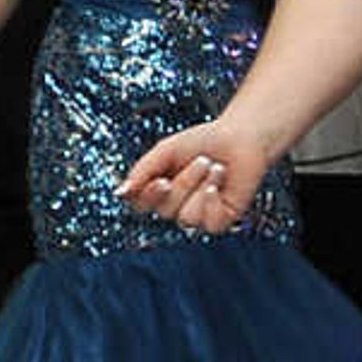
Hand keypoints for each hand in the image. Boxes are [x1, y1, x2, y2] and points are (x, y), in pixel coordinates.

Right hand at [118, 116, 278, 234]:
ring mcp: (197, 216)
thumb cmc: (202, 142)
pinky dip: (213, 201)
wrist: (241, 137)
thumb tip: (120, 193)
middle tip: (202, 160)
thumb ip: (142, 171)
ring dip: (202, 188)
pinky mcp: (219, 221)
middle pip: (165, 210)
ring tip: (216, 168)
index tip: (161, 181)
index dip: (149, 196)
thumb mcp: (165, 151)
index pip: (140, 204)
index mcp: (157, 191)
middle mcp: (174, 206)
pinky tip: (220, 185)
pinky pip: (208, 224)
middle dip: (185, 183)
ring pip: (186, 218)